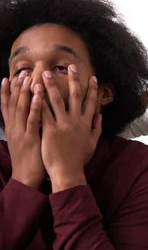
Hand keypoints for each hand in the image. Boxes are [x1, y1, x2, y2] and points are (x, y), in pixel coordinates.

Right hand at [1, 72, 45, 188]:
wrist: (27, 177)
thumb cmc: (31, 159)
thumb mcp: (25, 140)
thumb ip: (29, 126)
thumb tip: (35, 115)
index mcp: (14, 127)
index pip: (8, 105)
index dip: (7, 91)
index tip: (10, 77)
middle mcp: (15, 127)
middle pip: (14, 103)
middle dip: (17, 87)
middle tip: (22, 72)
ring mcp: (22, 132)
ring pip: (22, 108)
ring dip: (25, 92)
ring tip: (29, 78)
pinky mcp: (31, 138)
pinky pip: (33, 120)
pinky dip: (34, 107)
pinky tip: (38, 96)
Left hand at [41, 65, 100, 190]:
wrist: (68, 172)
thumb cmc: (80, 159)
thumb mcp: (92, 143)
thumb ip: (96, 128)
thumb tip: (99, 115)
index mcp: (87, 124)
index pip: (91, 102)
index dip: (91, 88)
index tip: (91, 77)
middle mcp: (76, 121)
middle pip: (75, 96)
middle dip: (74, 80)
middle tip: (71, 66)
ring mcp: (63, 125)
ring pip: (57, 100)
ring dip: (51, 85)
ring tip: (46, 73)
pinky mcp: (50, 130)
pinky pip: (44, 112)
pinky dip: (39, 101)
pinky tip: (35, 91)